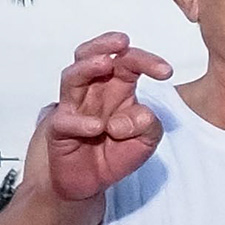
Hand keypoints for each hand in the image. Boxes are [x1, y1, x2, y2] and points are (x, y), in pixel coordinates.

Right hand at [35, 33, 172, 201]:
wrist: (90, 183)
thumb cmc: (117, 153)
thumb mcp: (146, 140)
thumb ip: (149, 125)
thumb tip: (137, 115)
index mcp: (117, 88)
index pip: (127, 63)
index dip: (145, 61)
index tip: (166, 71)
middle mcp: (92, 92)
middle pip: (91, 57)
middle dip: (104, 45)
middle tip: (122, 41)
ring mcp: (73, 108)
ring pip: (72, 78)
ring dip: (87, 68)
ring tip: (105, 63)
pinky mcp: (58, 130)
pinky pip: (65, 121)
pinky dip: (80, 122)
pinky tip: (98, 126)